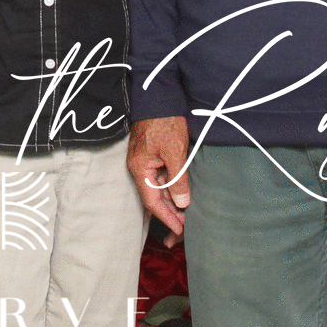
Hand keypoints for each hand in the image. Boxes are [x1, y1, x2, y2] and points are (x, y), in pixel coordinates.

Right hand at [127, 115, 190, 245]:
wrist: (158, 96)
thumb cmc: (165, 121)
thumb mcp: (175, 151)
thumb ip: (178, 178)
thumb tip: (183, 203)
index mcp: (140, 168)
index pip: (152, 201)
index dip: (166, 217)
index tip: (180, 230)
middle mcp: (139, 166)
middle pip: (154, 196)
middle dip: (170, 212)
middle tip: (186, 227)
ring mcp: (144, 160)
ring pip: (158, 186)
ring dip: (172, 199)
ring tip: (188, 213)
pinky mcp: (151, 154)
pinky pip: (160, 176)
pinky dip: (171, 186)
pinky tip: (182, 193)